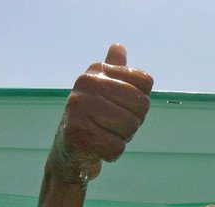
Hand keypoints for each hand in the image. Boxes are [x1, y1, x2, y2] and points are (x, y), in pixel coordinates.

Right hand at [47, 43, 153, 182]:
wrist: (68, 151)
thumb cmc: (95, 120)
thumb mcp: (106, 92)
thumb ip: (115, 70)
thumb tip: (118, 46)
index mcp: (97, 70)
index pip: (145, 82)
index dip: (141, 102)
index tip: (122, 108)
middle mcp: (86, 83)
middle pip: (142, 104)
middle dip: (134, 122)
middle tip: (113, 126)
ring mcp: (79, 107)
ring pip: (131, 125)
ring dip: (123, 138)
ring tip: (104, 135)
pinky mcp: (77, 133)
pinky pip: (117, 147)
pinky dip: (112, 153)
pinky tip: (97, 148)